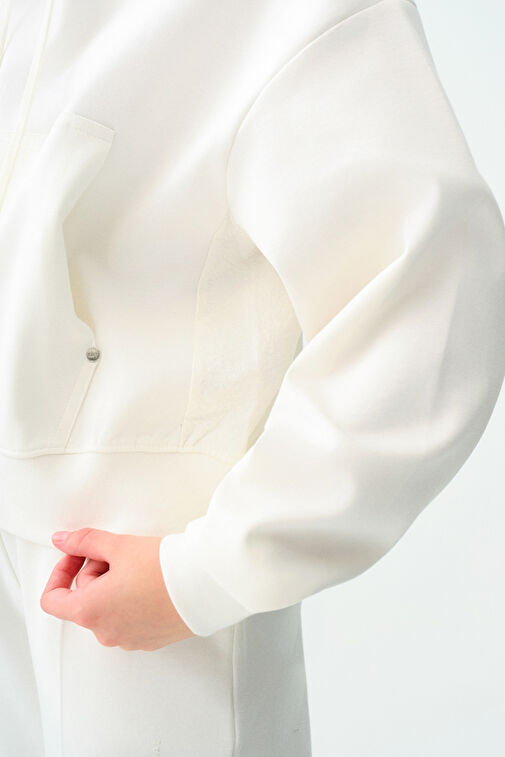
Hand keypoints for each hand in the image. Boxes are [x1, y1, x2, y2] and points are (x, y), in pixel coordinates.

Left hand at [40, 527, 195, 649]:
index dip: (61, 571)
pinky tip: (154, 583)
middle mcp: (106, 632)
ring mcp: (129, 640)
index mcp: (91, 612)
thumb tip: (63, 541)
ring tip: (141, 567)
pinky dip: (134, 601)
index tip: (78, 555)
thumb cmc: (165, 569)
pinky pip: (130, 620)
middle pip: (85, 600)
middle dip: (97, 572)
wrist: (206, 584)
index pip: (53, 599)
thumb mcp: (119, 545)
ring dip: (115, 587)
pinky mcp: (151, 640)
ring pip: (108, 610)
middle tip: (122, 553)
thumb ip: (84, 542)